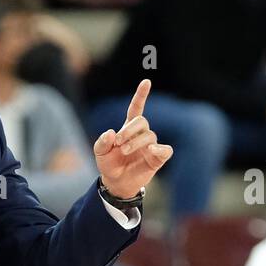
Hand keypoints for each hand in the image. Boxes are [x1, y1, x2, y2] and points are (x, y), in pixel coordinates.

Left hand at [92, 79, 171, 199]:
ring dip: (136, 142)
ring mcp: (151, 146)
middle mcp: (141, 134)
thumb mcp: (100, 153)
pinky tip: (152, 149)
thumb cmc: (109, 164)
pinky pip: (166, 150)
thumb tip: (111, 133)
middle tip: (118, 142)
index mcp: (128, 129)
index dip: (141, 95)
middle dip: (129, 130)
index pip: (136, 109)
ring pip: (150, 136)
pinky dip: (160, 148)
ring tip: (124, 150)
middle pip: (142, 122)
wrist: (116, 183)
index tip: (146, 82)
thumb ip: (102, 142)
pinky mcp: (158, 158)